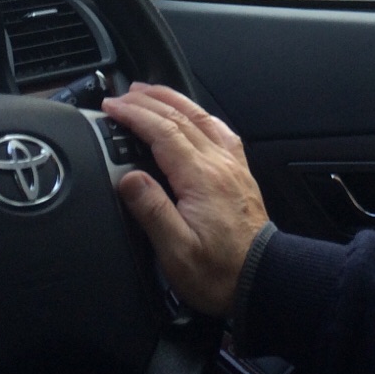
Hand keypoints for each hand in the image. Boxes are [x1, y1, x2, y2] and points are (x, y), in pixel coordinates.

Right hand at [100, 83, 267, 316]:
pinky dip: (201, 116)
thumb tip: (128, 179)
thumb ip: (151, 210)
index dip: (134, 115)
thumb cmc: (220, 273)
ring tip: (151, 93)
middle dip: (148, 101)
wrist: (262, 280)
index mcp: (201, 178)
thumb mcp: (176, 250)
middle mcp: (219, 164)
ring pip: (201, 119)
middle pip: (181, 118)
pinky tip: (195, 115)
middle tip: (122, 95)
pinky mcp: (240, 174)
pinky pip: (220, 132)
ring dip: (174, 101)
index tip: (112, 107)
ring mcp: (233, 166)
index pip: (162, 132)